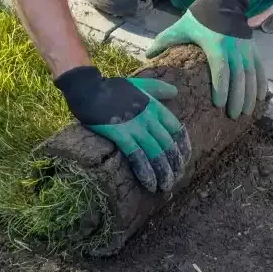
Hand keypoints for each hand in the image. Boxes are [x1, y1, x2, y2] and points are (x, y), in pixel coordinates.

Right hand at [55, 66, 191, 192]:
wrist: (89, 89)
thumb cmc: (112, 87)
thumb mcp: (139, 84)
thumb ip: (157, 89)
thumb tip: (175, 92)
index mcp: (155, 107)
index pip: (177, 130)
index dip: (183, 148)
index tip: (184, 161)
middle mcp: (149, 118)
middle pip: (168, 146)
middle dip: (174, 166)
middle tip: (175, 180)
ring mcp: (135, 126)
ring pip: (156, 154)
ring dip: (163, 173)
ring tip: (164, 187)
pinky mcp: (120, 134)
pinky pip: (137, 157)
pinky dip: (145, 172)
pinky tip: (149, 184)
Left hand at [146, 0, 266, 118]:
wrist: (223, 1)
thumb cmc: (199, 17)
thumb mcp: (180, 27)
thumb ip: (164, 41)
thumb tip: (147, 56)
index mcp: (216, 45)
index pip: (221, 70)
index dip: (222, 88)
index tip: (219, 105)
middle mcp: (235, 49)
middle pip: (239, 77)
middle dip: (237, 98)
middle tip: (233, 116)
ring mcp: (246, 49)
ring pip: (251, 75)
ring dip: (250, 95)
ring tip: (246, 112)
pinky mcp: (253, 49)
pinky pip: (260, 68)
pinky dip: (261, 83)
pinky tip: (261, 97)